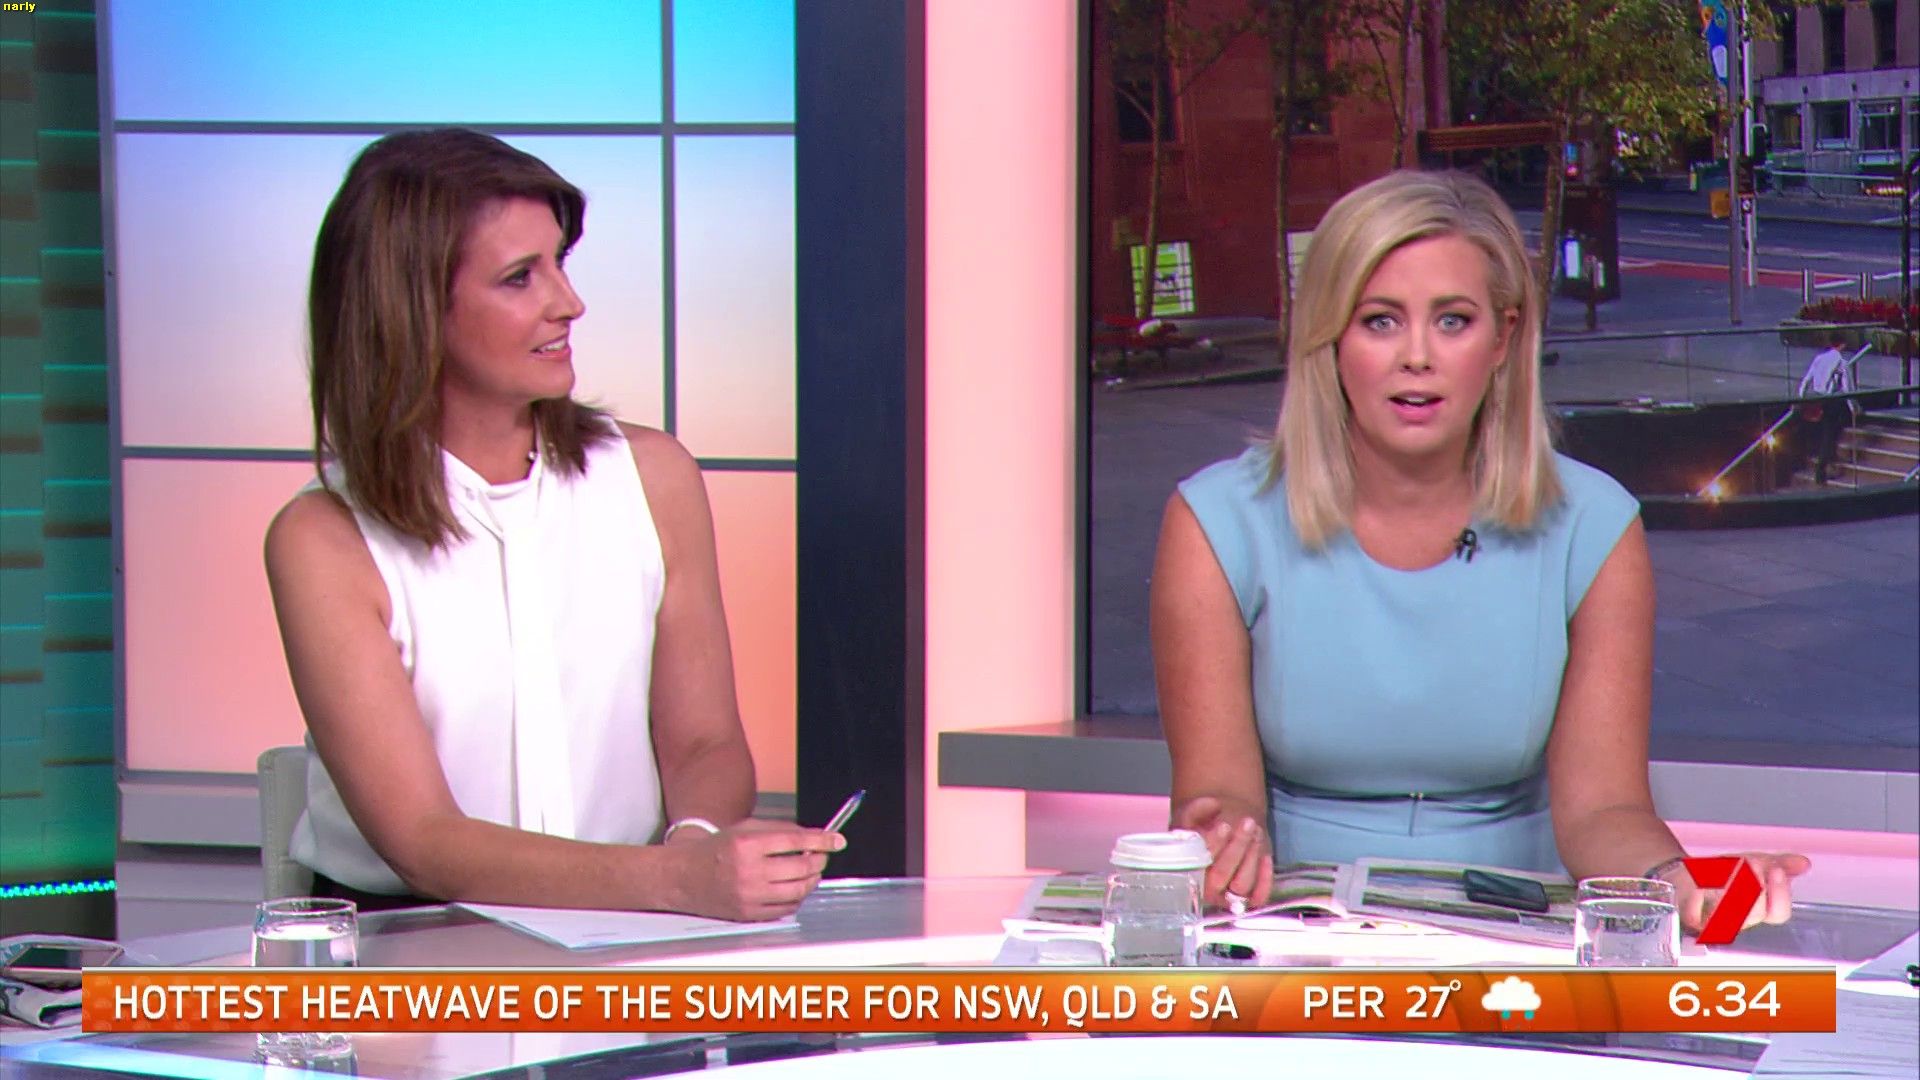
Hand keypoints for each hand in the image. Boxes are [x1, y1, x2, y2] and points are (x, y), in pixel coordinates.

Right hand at [668, 819, 844, 921]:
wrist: (683, 877)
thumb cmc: (714, 850)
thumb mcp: (744, 828)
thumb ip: (779, 830)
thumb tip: (813, 837)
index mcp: (747, 844)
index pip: (796, 841)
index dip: (822, 840)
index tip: (837, 840)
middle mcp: (749, 871)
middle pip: (802, 867)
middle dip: (819, 860)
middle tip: (822, 855)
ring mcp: (749, 896)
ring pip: (798, 891)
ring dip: (812, 880)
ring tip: (810, 871)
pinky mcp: (748, 914)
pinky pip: (786, 909)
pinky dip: (798, 898)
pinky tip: (795, 888)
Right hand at [1171, 796, 1272, 911]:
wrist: (1221, 830)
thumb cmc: (1202, 824)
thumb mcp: (1192, 812)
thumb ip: (1198, 807)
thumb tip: (1214, 804)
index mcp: (1184, 869)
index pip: (1197, 862)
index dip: (1213, 844)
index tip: (1225, 825)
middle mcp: (1203, 887)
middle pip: (1221, 875)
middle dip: (1237, 847)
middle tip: (1247, 822)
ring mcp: (1226, 895)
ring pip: (1241, 885)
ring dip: (1252, 856)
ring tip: (1256, 831)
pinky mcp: (1247, 897)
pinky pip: (1258, 897)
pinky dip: (1265, 879)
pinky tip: (1266, 857)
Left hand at [1673, 852, 1811, 934]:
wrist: (1682, 876)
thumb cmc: (1718, 874)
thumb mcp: (1751, 863)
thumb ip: (1779, 863)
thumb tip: (1803, 863)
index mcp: (1759, 912)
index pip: (1779, 913)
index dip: (1781, 893)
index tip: (1776, 869)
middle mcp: (1740, 922)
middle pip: (1756, 912)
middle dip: (1755, 883)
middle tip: (1749, 863)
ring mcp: (1717, 924)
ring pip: (1731, 913)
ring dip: (1732, 884)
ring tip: (1730, 865)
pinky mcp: (1692, 921)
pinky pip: (1702, 912)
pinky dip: (1706, 890)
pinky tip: (1708, 876)